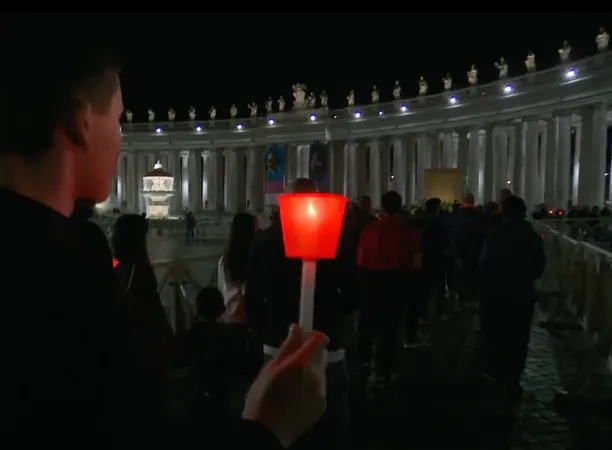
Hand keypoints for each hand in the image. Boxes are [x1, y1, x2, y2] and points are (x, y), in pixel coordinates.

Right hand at [242, 324, 327, 447]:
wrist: (265, 434)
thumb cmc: (262, 397)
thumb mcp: (269, 369)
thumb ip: (287, 348)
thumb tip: (297, 327)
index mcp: (303, 366)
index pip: (319, 341)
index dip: (311, 337)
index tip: (301, 338)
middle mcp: (318, 378)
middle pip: (320, 357)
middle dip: (308, 356)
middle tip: (290, 363)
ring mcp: (322, 394)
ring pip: (320, 373)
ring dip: (310, 371)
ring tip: (290, 382)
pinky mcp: (322, 407)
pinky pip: (319, 388)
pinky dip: (310, 387)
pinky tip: (295, 395)